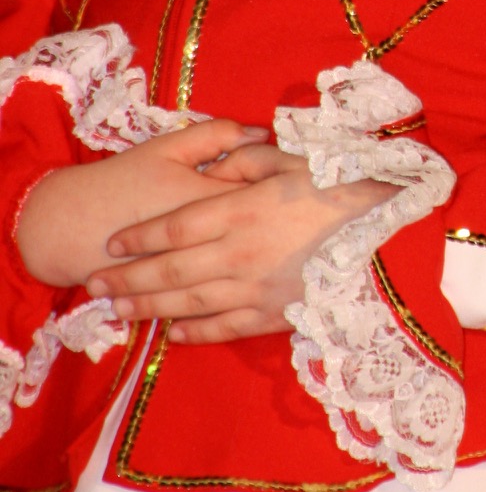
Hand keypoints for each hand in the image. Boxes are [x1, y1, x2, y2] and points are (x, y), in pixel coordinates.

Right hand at [15, 117, 268, 288]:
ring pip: (244, 276)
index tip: (287, 184)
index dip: (279, 190)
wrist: (70, 226)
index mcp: (208, 199)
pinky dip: (235, 301)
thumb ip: (215, 136)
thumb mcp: (167, 148)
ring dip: (261, 268)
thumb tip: (259, 133)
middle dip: (278, 232)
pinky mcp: (180, 299)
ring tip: (275, 258)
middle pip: (261, 238)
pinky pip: (218, 311)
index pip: (262, 195)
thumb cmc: (123, 181)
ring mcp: (195, 275)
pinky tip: (245, 291)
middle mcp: (208, 242)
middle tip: (286, 222)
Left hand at [86, 144, 397, 343]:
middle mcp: (241, 253)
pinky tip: (172, 333)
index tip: (112, 243)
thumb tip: (219, 158)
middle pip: (170, 269)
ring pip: (189, 302)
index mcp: (244, 211)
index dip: (140, 236)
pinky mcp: (275, 314)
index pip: (176, 227)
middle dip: (127, 279)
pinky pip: (225, 328)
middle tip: (93, 286)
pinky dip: (195, 333)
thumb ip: (250, 159)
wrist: (386, 233)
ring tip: (116, 310)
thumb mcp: (294, 159)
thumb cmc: (341, 187)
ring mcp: (256, 289)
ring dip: (148, 307)